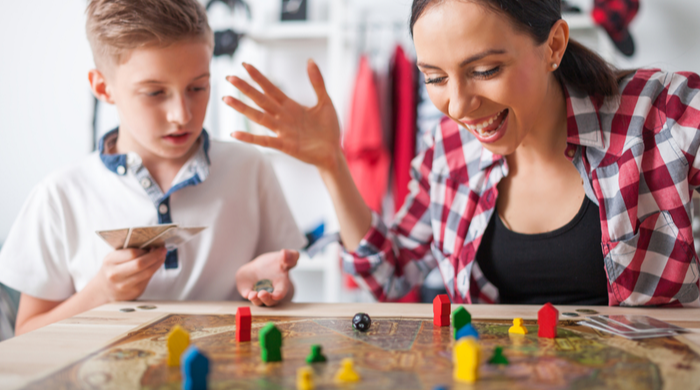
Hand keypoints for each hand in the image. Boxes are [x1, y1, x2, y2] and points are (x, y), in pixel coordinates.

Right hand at [90, 247, 166, 302]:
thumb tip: (151, 246)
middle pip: (141, 264)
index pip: (132, 253)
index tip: (156, 245)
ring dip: (158, 263)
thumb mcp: (114, 257)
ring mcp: (124, 285)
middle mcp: (115, 274)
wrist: (104, 289)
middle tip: (162, 250)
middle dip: (155, 256)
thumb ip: (130, 251)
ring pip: (147, 272)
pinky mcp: (134, 292)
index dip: (147, 249)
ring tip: (161, 257)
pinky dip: (154, 271)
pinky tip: (156, 266)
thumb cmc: (112, 269)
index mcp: (110, 261)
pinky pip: (148, 279)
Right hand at [223, 60, 341, 172]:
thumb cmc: (329, 129)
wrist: (334, 152)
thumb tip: (310, 60)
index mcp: (290, 106)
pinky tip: (235, 133)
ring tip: (226, 98)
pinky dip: (250, 137)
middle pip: (260, 100)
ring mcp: (282, 131)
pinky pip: (264, 140)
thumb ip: (317, 82)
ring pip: (259, 117)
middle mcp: (283, 117)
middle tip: (229, 77)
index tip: (245, 65)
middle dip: (245, 88)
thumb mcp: (325, 102)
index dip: (258, 77)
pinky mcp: (285, 145)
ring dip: (242, 108)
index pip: (270, 88)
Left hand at [236, 249, 299, 305]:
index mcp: (281, 285)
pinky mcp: (247, 291)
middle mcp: (270, 293)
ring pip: (258, 302)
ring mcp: (258, 294)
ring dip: (256, 300)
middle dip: (267, 299)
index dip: (279, 294)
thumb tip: (285, 253)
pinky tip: (247, 293)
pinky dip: (247, 295)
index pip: (281, 292)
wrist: (259, 267)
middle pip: (270, 301)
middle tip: (262, 294)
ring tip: (253, 295)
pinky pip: (247, 295)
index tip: (277, 295)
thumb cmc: (274, 264)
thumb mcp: (284, 258)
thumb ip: (290, 256)